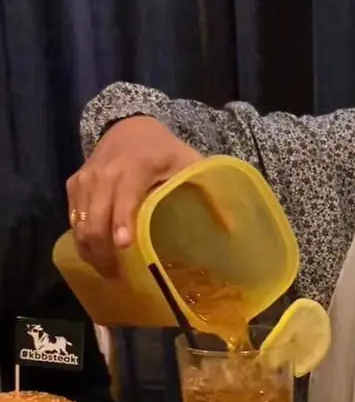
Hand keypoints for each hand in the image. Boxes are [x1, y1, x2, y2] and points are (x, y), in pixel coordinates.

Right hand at [66, 117, 201, 276]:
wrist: (129, 126)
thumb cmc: (163, 150)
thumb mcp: (190, 162)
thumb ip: (211, 192)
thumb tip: (233, 228)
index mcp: (134, 167)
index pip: (123, 198)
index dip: (121, 222)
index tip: (124, 246)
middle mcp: (105, 173)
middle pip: (95, 219)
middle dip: (102, 251)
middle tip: (117, 276)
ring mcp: (86, 179)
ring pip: (80, 223)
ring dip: (91, 250)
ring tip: (108, 271)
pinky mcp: (75, 185)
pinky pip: (73, 217)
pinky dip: (82, 238)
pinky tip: (97, 254)